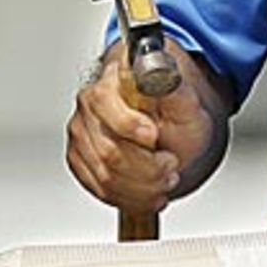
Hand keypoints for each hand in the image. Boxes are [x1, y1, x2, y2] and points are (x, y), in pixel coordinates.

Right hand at [66, 50, 217, 214]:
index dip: (130, 125)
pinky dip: (131, 196)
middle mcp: (90, 104)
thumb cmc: (176, 112)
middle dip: (147, 166)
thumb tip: (162, 71)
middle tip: (171, 164)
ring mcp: (82, 133)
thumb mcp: (186, 100)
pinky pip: (100, 188)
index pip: (105, 102)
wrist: (171, 127)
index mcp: (113, 79)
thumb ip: (174, 88)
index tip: (154, 137)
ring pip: (105, 174)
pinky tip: (149, 190)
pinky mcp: (80, 158)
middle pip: (108, 149)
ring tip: (165, 178)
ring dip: (143, 186)